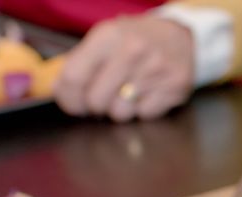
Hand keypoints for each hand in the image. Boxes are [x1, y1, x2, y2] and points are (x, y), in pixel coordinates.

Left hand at [55, 16, 193, 121]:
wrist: (180, 38)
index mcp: (109, 35)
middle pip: (96, 101)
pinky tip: (147, 93)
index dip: (68, 98)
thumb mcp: (105, 39)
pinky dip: (142, 109)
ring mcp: (156, 71)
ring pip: (119, 113)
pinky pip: (144, 115)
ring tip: (128, 92)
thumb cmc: (135, 41)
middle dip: (96, 105)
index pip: (74, 77)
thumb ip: (80, 63)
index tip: (72, 104)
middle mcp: (133, 51)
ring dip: (120, 108)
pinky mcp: (174, 88)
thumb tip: (61, 92)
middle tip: (103, 96)